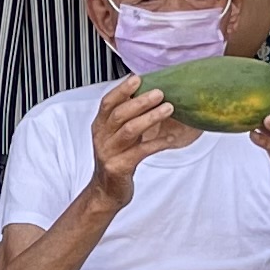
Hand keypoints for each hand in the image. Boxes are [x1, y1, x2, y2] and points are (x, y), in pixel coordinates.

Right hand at [87, 76, 192, 208]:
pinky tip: (170, 139)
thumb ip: (126, 117)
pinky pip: (141, 152)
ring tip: (169, 108)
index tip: (137, 79)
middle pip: (120, 114)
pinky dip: (157, 143)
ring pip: (130, 130)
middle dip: (141, 102)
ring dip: (151, 117)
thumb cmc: (117, 158)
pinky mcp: (119, 167)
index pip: (108, 103)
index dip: (122, 90)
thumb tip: (147, 92)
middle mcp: (101, 137)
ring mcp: (109, 153)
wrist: (107, 191)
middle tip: (160, 93)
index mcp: (100, 126)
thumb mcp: (117, 135)